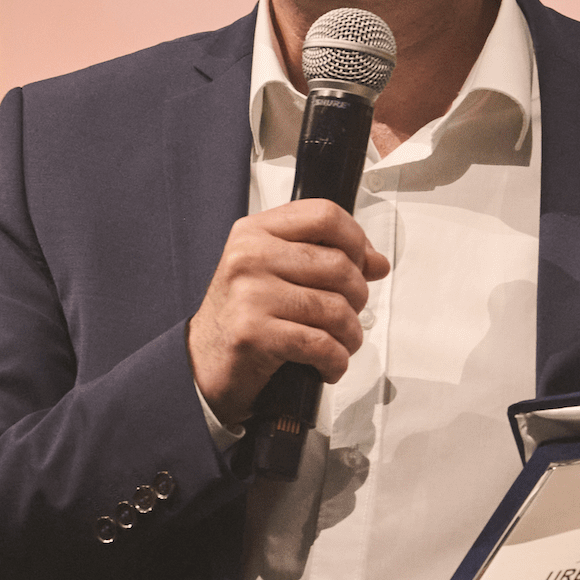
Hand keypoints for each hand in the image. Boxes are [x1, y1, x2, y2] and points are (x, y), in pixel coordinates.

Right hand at [187, 199, 389, 426]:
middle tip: (349, 313)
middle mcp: (249, 256)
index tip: (364, 262)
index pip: (325, 215)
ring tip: (341, 342)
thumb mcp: (277, 272)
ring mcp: (249, 294)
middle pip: (339, 264)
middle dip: (358, 296)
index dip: (357, 239)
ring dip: (350, 334)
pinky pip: (320, 343)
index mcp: (255, 231)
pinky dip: (335, 359)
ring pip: (335, 307)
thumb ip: (324, 258)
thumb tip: (376, 263)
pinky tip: (327, 364)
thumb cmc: (244, 315)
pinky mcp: (253, 333)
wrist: (202, 362)